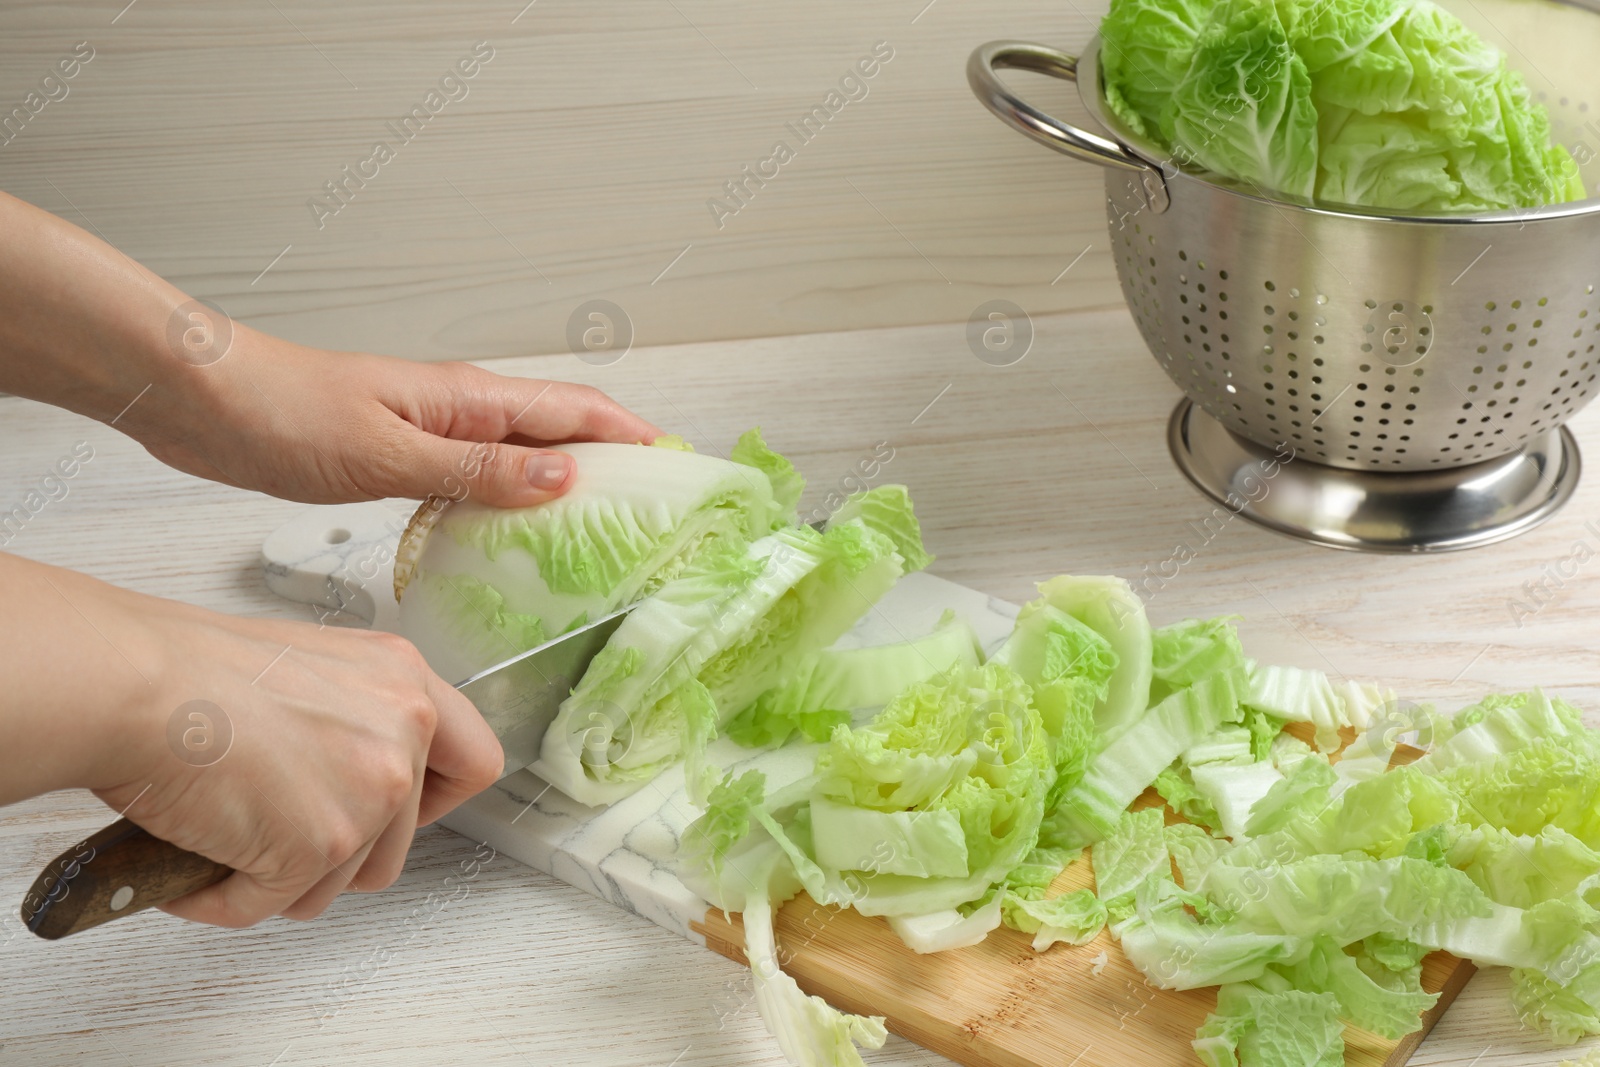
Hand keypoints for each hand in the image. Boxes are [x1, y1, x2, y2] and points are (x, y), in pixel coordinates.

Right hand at [1, 554, 503, 926]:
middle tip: (278, 827)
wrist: (133, 686)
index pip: (476, 761)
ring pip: (345, 880)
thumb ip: (356, 718)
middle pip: (402, 840)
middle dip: (338, 849)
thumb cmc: (192, 672)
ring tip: (229, 836)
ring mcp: (369, 793)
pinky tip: (194, 863)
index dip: (436, 798)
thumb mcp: (310, 668)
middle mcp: (403, 734)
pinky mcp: (320, 846)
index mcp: (405, 682)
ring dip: (286, 875)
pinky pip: (276, 905)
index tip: (396, 809)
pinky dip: (226, 897)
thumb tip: (346, 773)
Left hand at [133, 325, 660, 507]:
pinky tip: (515, 543)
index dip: (637, 437)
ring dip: (568, 490)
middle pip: (564, 434)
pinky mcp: (406, 455)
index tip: (685, 470)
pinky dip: (513, 506)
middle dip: (617, 466)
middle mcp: (464, 410)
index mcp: (471, 398)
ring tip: (606, 539)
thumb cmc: (286, 414)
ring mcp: (437, 431)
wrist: (203, 400)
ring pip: (525, 459)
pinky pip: (481, 480)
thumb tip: (568, 480)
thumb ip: (477, 470)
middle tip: (659, 518)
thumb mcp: (389, 452)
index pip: (579, 411)